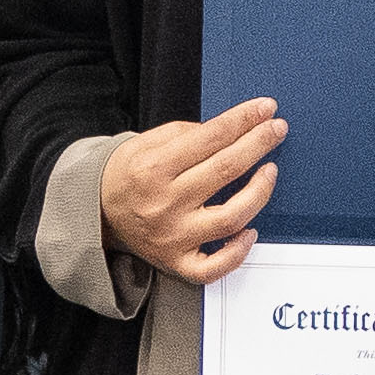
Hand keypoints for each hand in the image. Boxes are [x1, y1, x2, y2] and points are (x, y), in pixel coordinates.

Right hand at [101, 97, 281, 284]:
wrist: (97, 212)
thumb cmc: (129, 174)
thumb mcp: (148, 142)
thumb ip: (190, 134)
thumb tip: (235, 128)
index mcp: (153, 168)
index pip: (211, 138)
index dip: (244, 119)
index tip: (266, 108)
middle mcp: (163, 203)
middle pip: (225, 170)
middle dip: (259, 143)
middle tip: (277, 129)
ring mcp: (172, 236)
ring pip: (230, 218)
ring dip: (259, 192)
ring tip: (270, 171)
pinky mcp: (176, 262)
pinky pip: (214, 267)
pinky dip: (238, 252)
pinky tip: (251, 230)